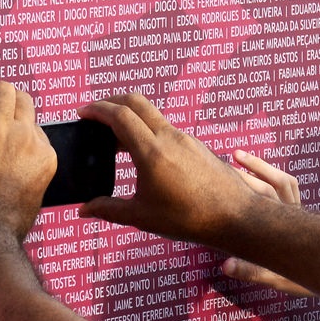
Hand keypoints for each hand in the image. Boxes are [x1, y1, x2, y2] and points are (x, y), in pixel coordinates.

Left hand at [0, 67, 55, 242]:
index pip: (35, 127)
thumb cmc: (1, 226)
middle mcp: (28, 137)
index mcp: (46, 155)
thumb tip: (15, 173)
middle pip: (23, 101)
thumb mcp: (31, 199)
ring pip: (2, 90)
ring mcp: (1, 131)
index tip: (5, 136)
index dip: (18, 130)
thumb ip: (27, 177)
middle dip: (8, 102)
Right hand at [79, 93, 275, 247]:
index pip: (119, 116)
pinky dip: (148, 130)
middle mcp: (169, 137)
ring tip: (116, 140)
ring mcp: (186, 138)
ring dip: (131, 117)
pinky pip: (166, 128)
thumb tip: (84, 210)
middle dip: (112, 102)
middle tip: (95, 115)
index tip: (82, 113)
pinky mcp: (197, 145)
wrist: (237, 216)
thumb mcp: (143, 216)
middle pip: (136, 102)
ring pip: (152, 114)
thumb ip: (109, 210)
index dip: (97, 109)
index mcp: (151, 151)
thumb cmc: (190, 218)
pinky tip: (144, 152)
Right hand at [219, 150, 311, 296]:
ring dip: (263, 166)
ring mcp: (300, 211)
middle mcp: (295, 214)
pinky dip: (273, 175)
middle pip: (276, 182)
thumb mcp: (275, 279)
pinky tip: (257, 172)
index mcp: (287, 228)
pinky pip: (289, 186)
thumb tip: (225, 265)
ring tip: (240, 156)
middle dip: (254, 166)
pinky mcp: (301, 212)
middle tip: (232, 157)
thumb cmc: (301, 281)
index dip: (248, 180)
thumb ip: (251, 271)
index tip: (229, 171)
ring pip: (284, 181)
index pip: (267, 196)